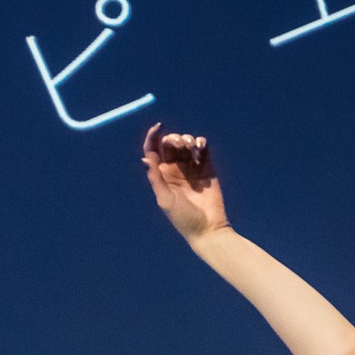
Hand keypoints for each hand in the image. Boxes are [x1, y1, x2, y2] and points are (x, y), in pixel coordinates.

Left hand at [141, 123, 229, 243]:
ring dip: (188, 139)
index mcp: (161, 175)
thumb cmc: (183, 218)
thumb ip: (156, 178)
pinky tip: (200, 149)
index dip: (153, 136)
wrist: (208, 228)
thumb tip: (145, 157)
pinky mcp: (207, 166)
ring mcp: (191, 167)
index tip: (158, 126)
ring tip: (193, 149)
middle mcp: (175, 169)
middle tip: (181, 146)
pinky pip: (202, 147)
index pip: (153, 151)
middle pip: (169, 143)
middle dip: (174, 138)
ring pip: (186, 142)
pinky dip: (200, 142)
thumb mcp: (165, 199)